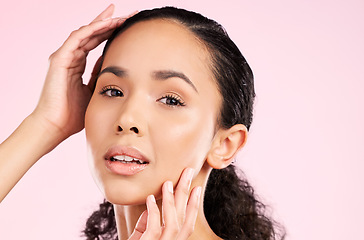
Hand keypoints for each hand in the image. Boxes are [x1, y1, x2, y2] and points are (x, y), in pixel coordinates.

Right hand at [32, 4, 122, 141]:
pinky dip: (92, 30)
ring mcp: (64, 56)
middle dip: (110, 23)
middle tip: (129, 15)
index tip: (128, 25)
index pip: (96, 42)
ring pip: (86, 32)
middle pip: (92, 34)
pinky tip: (106, 24)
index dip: (111, 32)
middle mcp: (71, 56)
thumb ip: (100, 75)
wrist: (56, 125)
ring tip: (121, 16)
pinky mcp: (60, 59)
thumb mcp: (94, 89)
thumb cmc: (74, 113)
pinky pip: (77, 38)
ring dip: (104, 23)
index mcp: (78, 64)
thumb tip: (115, 62)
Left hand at [128, 168, 201, 239]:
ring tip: (167, 183)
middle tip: (188, 173)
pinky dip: (153, 213)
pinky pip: (153, 229)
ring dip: (171, 202)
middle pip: (184, 220)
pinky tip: (149, 199)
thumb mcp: (140, 238)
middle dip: (187, 194)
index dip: (193, 205)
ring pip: (173, 224)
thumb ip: (147, 224)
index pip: (187, 223)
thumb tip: (151, 205)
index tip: (197, 188)